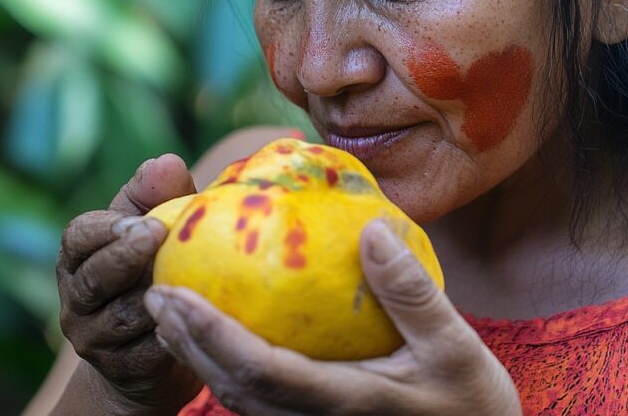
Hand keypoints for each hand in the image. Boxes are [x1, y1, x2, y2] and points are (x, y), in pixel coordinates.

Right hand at [56, 154, 203, 412]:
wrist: (152, 350)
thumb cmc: (158, 267)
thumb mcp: (155, 228)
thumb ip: (157, 196)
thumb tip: (167, 161)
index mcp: (80, 256)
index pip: (80, 235)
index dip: (108, 229)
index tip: (144, 220)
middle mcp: (77, 297)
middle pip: (93, 278)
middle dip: (124, 257)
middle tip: (157, 235)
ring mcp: (94, 337)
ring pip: (121, 317)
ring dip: (155, 297)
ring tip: (186, 279)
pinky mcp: (120, 370)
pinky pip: (144, 354)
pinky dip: (169, 335)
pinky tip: (194, 319)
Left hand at [144, 219, 521, 415]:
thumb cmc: (473, 404)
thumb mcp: (456, 346)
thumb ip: (412, 292)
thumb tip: (370, 228)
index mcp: (347, 402)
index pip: (261, 372)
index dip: (211, 336)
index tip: (174, 294)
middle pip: (233, 392)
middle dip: (187, 345)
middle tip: (154, 294)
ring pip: (240, 403)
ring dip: (199, 359)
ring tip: (172, 313)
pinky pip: (261, 403)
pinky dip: (228, 369)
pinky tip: (222, 339)